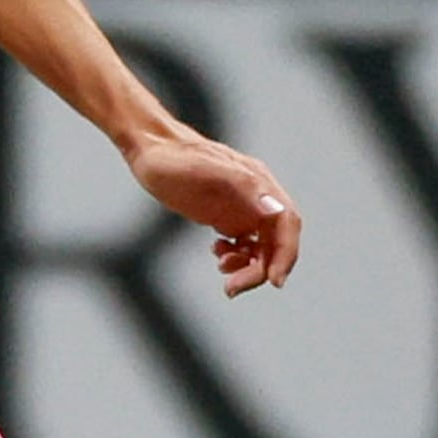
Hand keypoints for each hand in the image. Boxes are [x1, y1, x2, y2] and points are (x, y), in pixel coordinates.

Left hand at [123, 125, 303, 296]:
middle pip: (276, 242)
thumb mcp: (204, 169)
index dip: (287, 253)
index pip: (287, 222)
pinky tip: (217, 254)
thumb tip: (275, 211)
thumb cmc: (174, 158)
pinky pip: (245, 246)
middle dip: (261, 270)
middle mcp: (256, 197)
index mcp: (258, 183)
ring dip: (249, 268)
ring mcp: (243, 208)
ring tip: (223, 274)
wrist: (150, 149)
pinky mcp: (227, 216)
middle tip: (232, 288)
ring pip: (261, 248)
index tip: (274, 281)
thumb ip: (243, 186)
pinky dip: (237, 258)